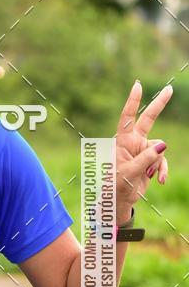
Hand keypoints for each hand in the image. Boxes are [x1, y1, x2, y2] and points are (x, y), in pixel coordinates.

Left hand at [115, 81, 170, 223]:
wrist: (119, 200)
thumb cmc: (117, 186)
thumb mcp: (129, 172)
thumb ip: (146, 158)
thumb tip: (163, 144)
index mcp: (121, 142)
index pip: (127, 118)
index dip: (133, 101)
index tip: (138, 85)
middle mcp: (132, 142)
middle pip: (148, 120)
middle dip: (159, 105)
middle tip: (169, 89)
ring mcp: (142, 151)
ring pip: (160, 149)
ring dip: (157, 163)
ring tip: (148, 175)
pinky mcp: (149, 160)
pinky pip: (161, 160)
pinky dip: (161, 170)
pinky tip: (159, 181)